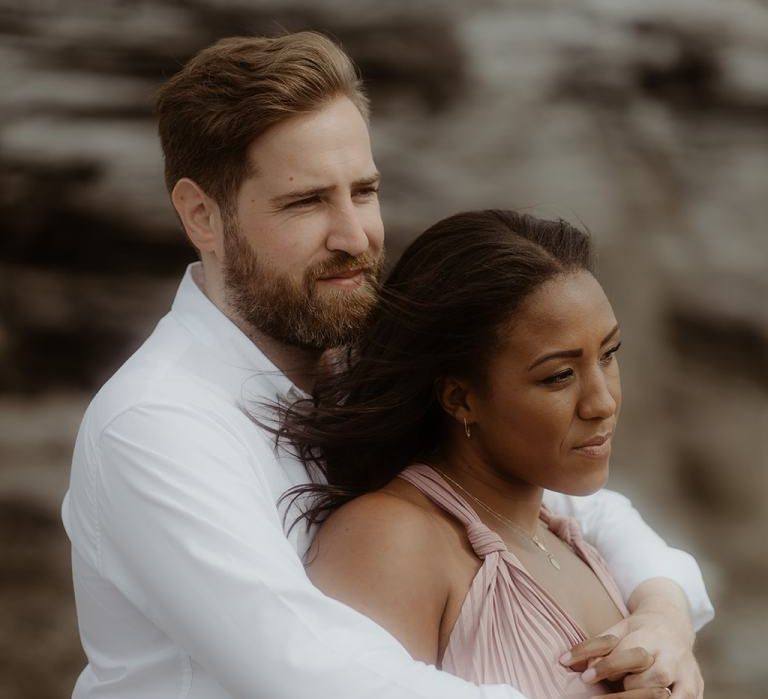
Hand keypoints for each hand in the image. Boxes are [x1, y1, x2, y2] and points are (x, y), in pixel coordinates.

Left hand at [561, 580, 703, 698]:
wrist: (673, 624)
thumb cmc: (638, 630)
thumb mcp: (617, 630)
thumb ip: (596, 646)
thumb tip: (564, 661)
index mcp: (650, 636)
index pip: (628, 654)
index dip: (606, 667)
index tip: (584, 677)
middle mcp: (671, 656)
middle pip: (652, 676)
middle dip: (629, 686)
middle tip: (611, 689)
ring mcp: (686, 674)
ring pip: (666, 693)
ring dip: (645, 697)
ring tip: (627, 694)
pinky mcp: (696, 689)